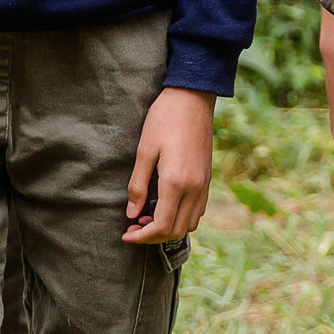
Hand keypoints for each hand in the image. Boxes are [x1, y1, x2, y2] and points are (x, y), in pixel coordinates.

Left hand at [124, 87, 214, 243]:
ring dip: (169, 228)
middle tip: (133, 227)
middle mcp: (194, 188)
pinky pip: (198, 210)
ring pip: (190, 224)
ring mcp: (204, 184)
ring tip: (147, 218)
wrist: (193, 97)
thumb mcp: (144, 150)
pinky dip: (182, 218)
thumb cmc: (164, 119)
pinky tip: (166, 207)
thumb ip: (138, 185)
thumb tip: (131, 214)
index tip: (126, 233)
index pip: (161, 226)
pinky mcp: (207, 178)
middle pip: (177, 231)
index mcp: (176, 183)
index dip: (142, 236)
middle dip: (153, 236)